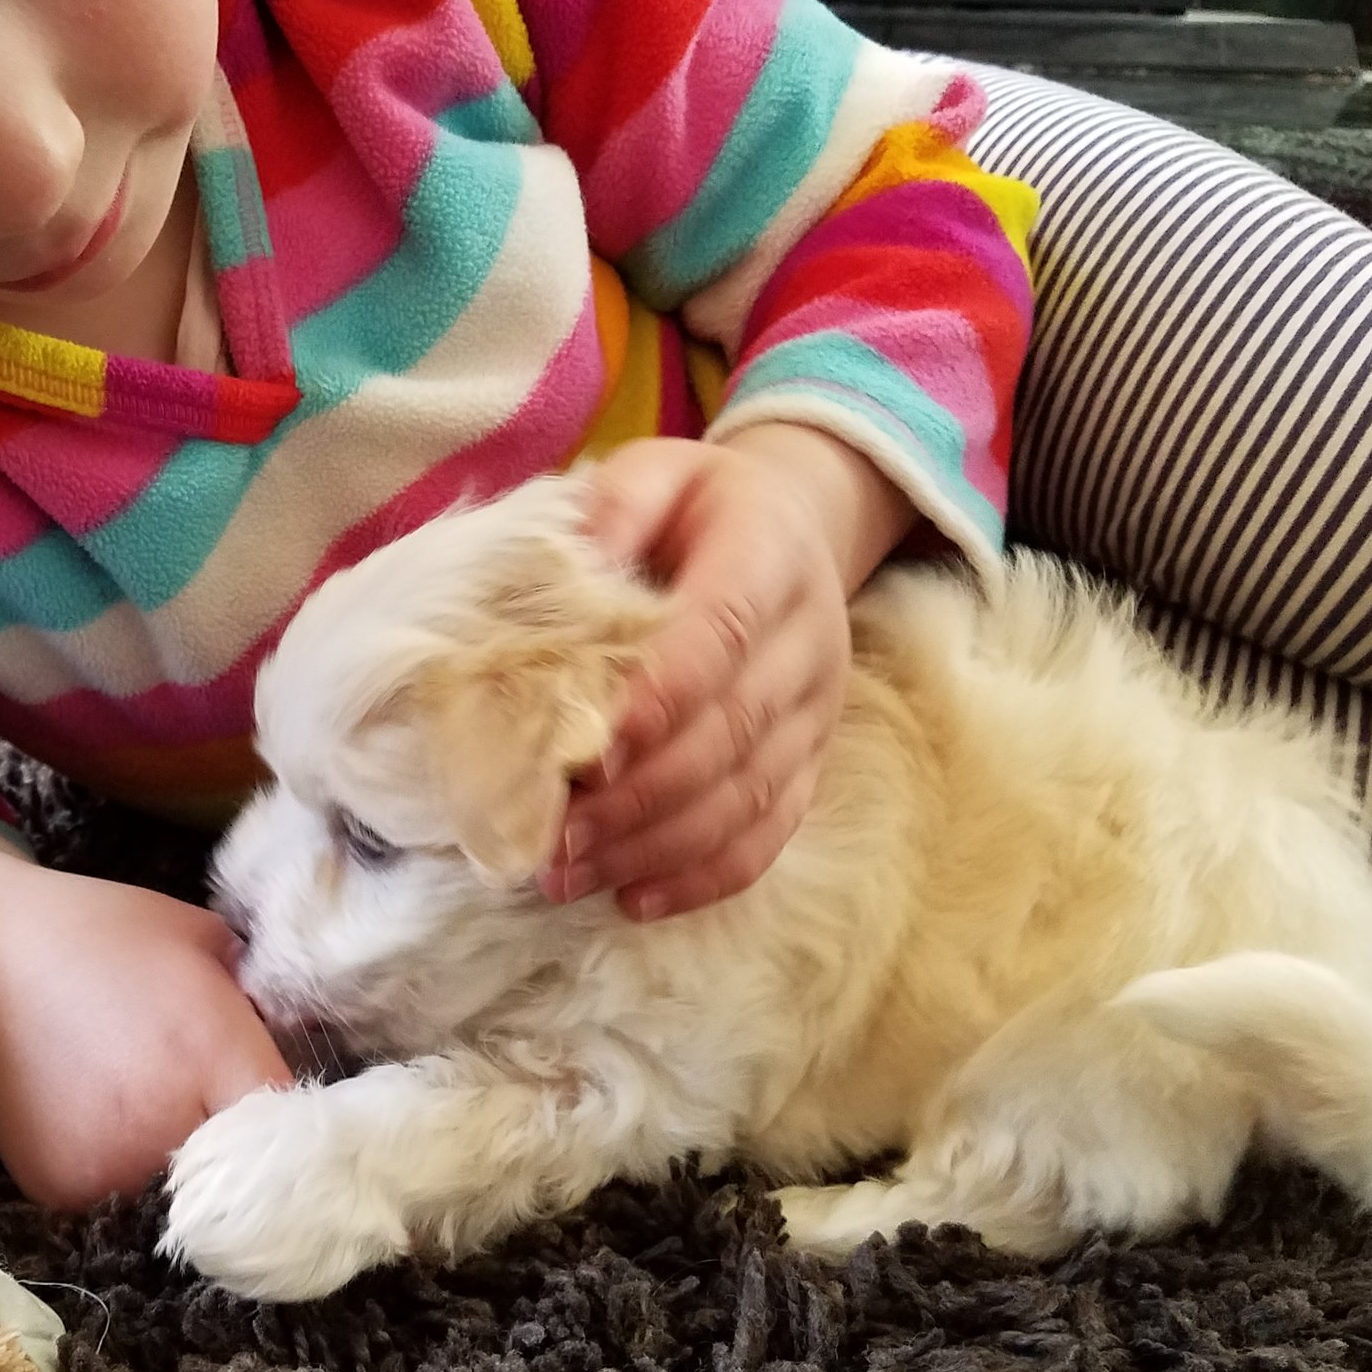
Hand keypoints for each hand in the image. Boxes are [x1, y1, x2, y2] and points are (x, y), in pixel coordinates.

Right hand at [0, 839, 290, 1209]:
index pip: (298, 1131)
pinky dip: (135, 1178)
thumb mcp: (208, 942)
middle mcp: (161, 1126)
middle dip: (262, 1156)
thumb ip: (271, 1005)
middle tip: (256, 1127)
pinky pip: (127, 1203)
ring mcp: (105, 1171)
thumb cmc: (103, 933)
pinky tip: (120, 1128)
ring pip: (192, 1203)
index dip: (319, 1133)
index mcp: (208, 1053)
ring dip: (199, 1176)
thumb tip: (321, 1055)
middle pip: (251, 1177)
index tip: (329, 1130)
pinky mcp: (60, 1195)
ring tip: (175, 1117)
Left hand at [541, 423, 915, 920]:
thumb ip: (613, 508)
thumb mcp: (656, 471)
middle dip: (639, 795)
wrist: (794, 528)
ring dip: (656, 847)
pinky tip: (636, 900)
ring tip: (567, 874)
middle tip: (555, 834)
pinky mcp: (812, 762)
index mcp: (769, 556)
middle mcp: (808, 640)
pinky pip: (770, 832)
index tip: (593, 751)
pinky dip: (705, 876)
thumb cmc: (698, 506)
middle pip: (732, 732)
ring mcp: (817, 711)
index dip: (662, 696)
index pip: (723, 632)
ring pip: (748, 796)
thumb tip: (567, 568)